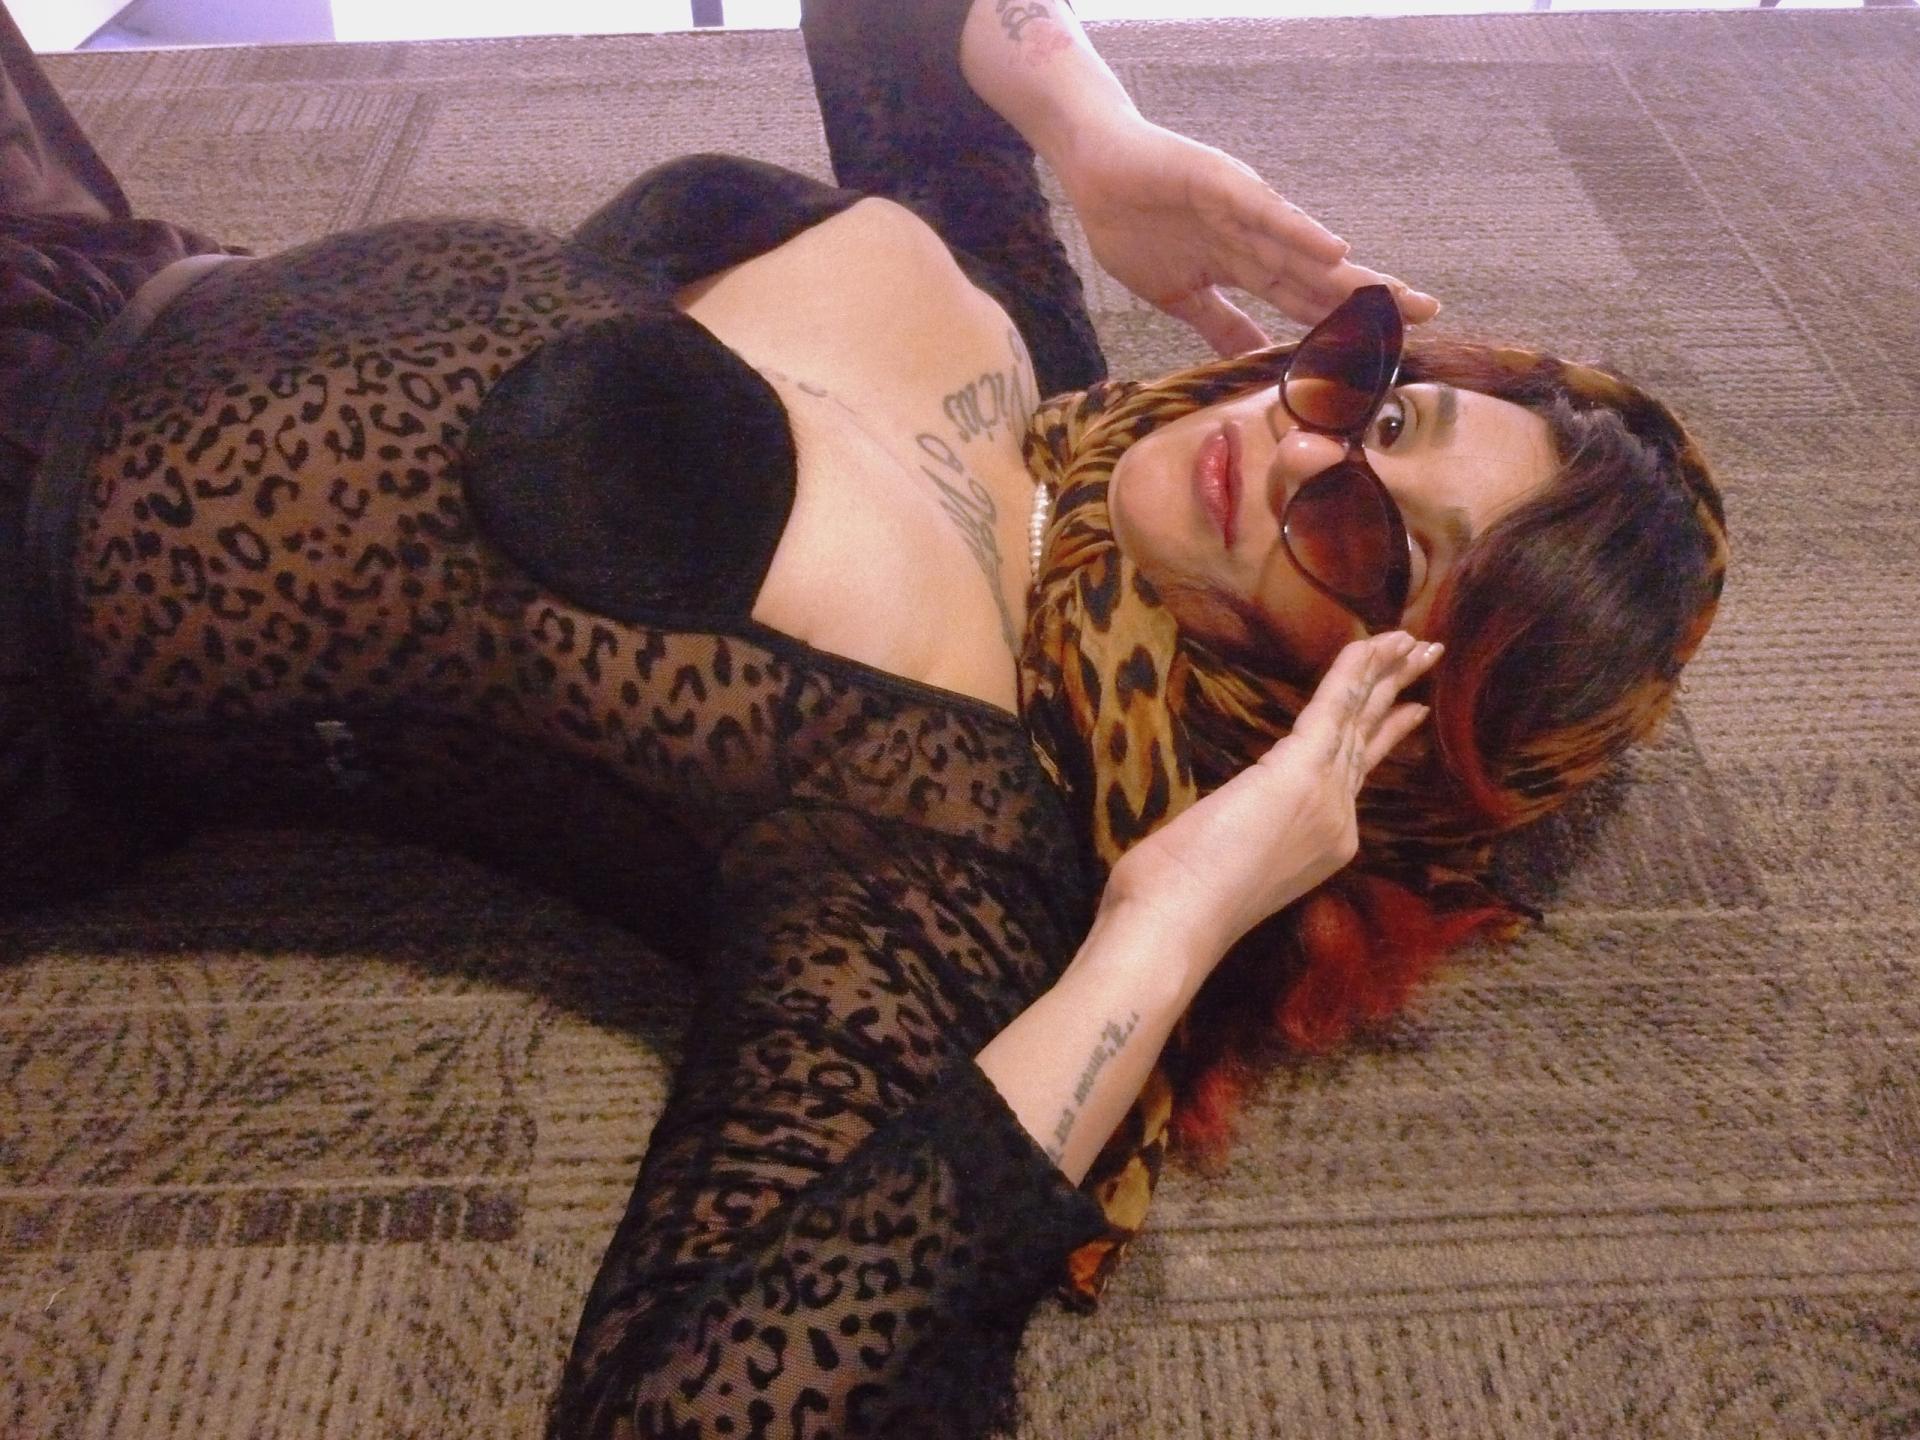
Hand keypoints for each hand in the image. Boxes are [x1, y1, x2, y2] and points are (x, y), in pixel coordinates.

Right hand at [1054, 115, 1440, 355]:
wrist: (1092, 171)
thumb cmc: (1130, 227)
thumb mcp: (1179, 297)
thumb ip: (1220, 325)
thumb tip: (1254, 361)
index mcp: (1246, 268)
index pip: (1306, 301)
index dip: (1346, 324)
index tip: (1389, 347)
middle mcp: (1255, 239)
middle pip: (1321, 275)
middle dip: (1372, 296)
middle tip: (1429, 315)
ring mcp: (1241, 211)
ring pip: (1305, 247)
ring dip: (1351, 270)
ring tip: (1399, 293)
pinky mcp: (1220, 183)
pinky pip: (1265, 212)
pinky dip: (1299, 231)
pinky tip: (1335, 249)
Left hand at [1102, 632, 1441, 963]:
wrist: (1178, 921)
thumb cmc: (1182, 902)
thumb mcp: (1227, 862)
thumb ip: (1245, 832)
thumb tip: (1230, 818)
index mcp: (1324, 844)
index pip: (1359, 772)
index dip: (1382, 732)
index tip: (1409, 706)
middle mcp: (1338, 820)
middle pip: (1371, 742)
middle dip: (1401, 695)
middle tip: (1428, 657)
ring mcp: (1325, 798)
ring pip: (1360, 720)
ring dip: (1388, 672)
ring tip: (1417, 641)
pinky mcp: (1298, 772)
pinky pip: (1333, 708)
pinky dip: (1351, 672)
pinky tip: (1371, 642)